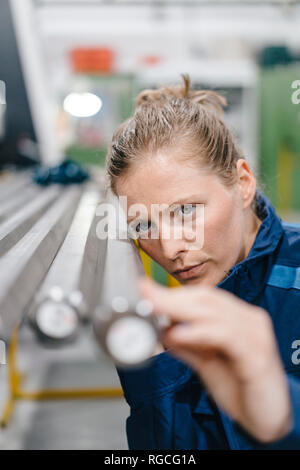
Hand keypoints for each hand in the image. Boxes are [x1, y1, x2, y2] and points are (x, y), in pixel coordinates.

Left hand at [139, 277, 291, 443]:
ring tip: (155, 307)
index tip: (145, 289)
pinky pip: (226, 336)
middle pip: (207, 299)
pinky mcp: (258, 356)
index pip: (202, 297)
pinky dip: (199, 333)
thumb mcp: (207, 364)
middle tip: (145, 294)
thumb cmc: (241, 388)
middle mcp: (249, 320)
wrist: (269, 420)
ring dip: (180, 309)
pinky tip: (179, 334)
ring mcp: (256, 335)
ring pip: (214, 312)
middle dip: (172, 297)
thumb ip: (187, 346)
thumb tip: (162, 330)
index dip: (172, 292)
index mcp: (237, 318)